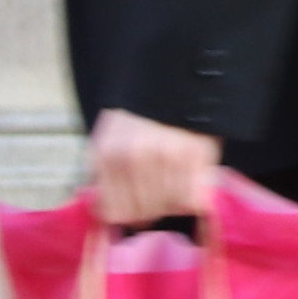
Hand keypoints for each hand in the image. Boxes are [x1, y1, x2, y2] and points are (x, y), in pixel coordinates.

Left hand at [89, 109, 221, 226]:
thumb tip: (104, 211)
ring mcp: (165, 160)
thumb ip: (103, 175)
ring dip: (171, 204)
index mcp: (107, 156)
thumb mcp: (107, 139)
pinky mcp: (194, 157)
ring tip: (174, 188)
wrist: (172, 82)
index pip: (113, 212)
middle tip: (157, 198)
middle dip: (149, 212)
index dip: (125, 216)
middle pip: (142, 214)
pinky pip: (191, 199)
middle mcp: (133, 161)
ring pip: (167, 208)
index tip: (134, 212)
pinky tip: (190, 185)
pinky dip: (192, 198)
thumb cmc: (137, 115)